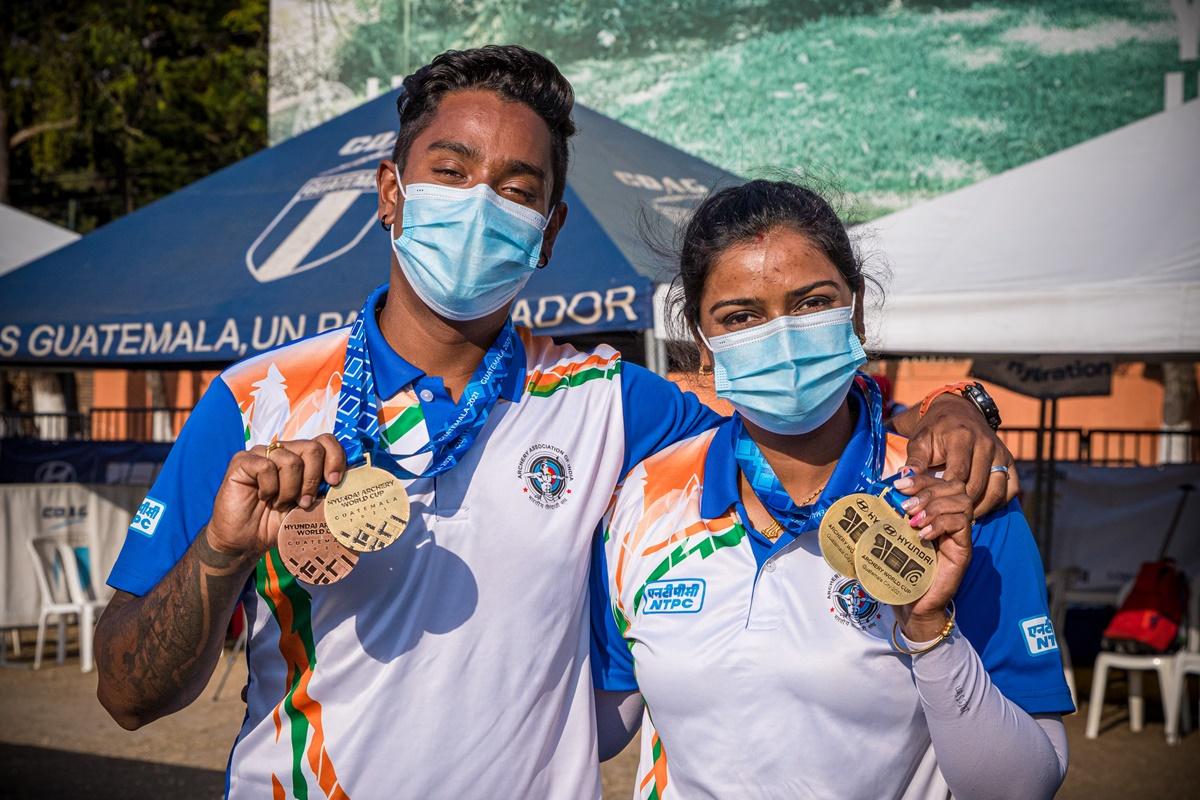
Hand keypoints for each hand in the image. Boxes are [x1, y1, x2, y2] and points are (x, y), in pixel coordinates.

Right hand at [206, 434, 346, 559]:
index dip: (335, 458)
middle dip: (313, 479)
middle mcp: (284, 451)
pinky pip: (265, 466)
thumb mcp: (311, 510)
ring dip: (289, 490)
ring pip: (290, 460)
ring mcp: (263, 453)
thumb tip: (354, 486)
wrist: (247, 541)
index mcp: (303, 459)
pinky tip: (262, 497)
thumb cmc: (279, 523)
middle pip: (312, 448)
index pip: (326, 441)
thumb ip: (328, 494)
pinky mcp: (242, 461)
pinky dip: (269, 488)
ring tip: (279, 503)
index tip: (334, 482)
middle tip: (304, 502)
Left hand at [892, 473, 973, 640]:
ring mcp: (959, 534)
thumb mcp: (890, 535)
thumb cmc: (898, 568)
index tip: (899, 483)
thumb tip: (869, 491)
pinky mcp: (963, 549)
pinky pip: (961, 524)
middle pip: (954, 486)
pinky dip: (941, 523)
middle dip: (927, 488)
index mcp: (934, 510)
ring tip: (913, 520)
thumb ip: (887, 513)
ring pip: (961, 501)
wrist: (911, 603)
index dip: (920, 477)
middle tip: (905, 504)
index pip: (938, 480)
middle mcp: (951, 518)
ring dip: (933, 505)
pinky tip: (923, 534)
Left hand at [902, 394, 1017, 518]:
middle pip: (977, 485)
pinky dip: (996, 503)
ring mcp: (1000, 452)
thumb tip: (903, 482)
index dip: (946, 494)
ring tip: (962, 516)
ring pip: (995, 490)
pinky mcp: (1010, 460)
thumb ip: (914, 462)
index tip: (933, 507)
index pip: (958, 474)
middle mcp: (985, 444)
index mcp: (962, 437)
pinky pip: (1009, 489)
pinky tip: (979, 507)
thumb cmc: (934, 431)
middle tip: (946, 517)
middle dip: (961, 505)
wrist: (958, 412)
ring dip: (980, 508)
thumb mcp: (919, 442)